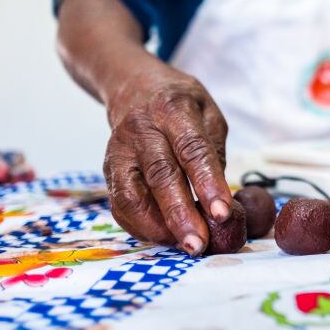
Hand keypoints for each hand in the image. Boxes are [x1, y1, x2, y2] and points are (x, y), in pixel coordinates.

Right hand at [102, 62, 231, 255]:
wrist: (132, 85)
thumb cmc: (178, 103)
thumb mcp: (207, 112)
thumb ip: (213, 152)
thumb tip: (220, 201)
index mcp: (173, 109)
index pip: (192, 149)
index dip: (207, 183)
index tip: (222, 213)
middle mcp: (142, 128)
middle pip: (161, 175)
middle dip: (181, 215)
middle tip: (199, 244)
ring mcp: (119, 149)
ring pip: (132, 194)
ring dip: (157, 226)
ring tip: (182, 244)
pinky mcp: (108, 168)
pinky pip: (120, 203)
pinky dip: (140, 225)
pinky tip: (162, 235)